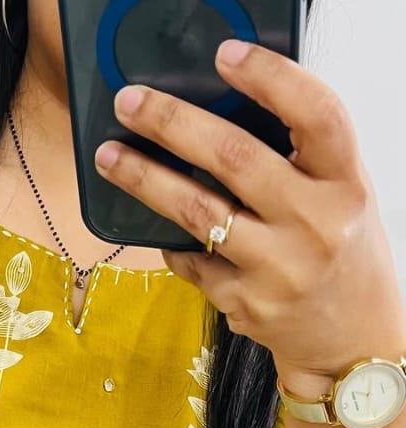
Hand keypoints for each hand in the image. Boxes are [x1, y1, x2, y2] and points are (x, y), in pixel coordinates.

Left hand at [94, 39, 405, 398]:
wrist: (350, 338)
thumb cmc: (340, 249)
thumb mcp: (341, 194)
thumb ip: (299, 157)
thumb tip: (219, 110)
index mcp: (346, 184)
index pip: (315, 114)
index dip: (270, 78)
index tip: (224, 55)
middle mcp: (316, 225)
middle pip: (235, 158)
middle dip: (173, 124)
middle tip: (129, 102)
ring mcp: (278, 269)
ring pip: (198, 213)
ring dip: (145, 180)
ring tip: (110, 157)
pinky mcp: (245, 304)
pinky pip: (192, 260)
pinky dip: (168, 240)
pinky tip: (149, 224)